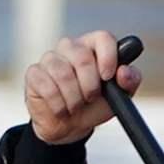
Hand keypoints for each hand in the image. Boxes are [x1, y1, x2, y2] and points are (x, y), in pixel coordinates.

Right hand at [22, 28, 133, 146]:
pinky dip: (58, 104)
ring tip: (76, 107)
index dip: (107, 56)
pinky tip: (61, 109)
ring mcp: (50, 59)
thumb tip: (124, 71)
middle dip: (89, 84)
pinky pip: (46, 85)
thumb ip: (129, 81)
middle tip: (91, 98)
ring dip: (74, 98)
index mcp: (94, 47)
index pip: (103, 37)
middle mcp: (71, 47)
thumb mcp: (119, 96)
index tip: (108, 77)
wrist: (70, 126)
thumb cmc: (95, 105)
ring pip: (63, 72)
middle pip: (82, 56)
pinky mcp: (34, 73)